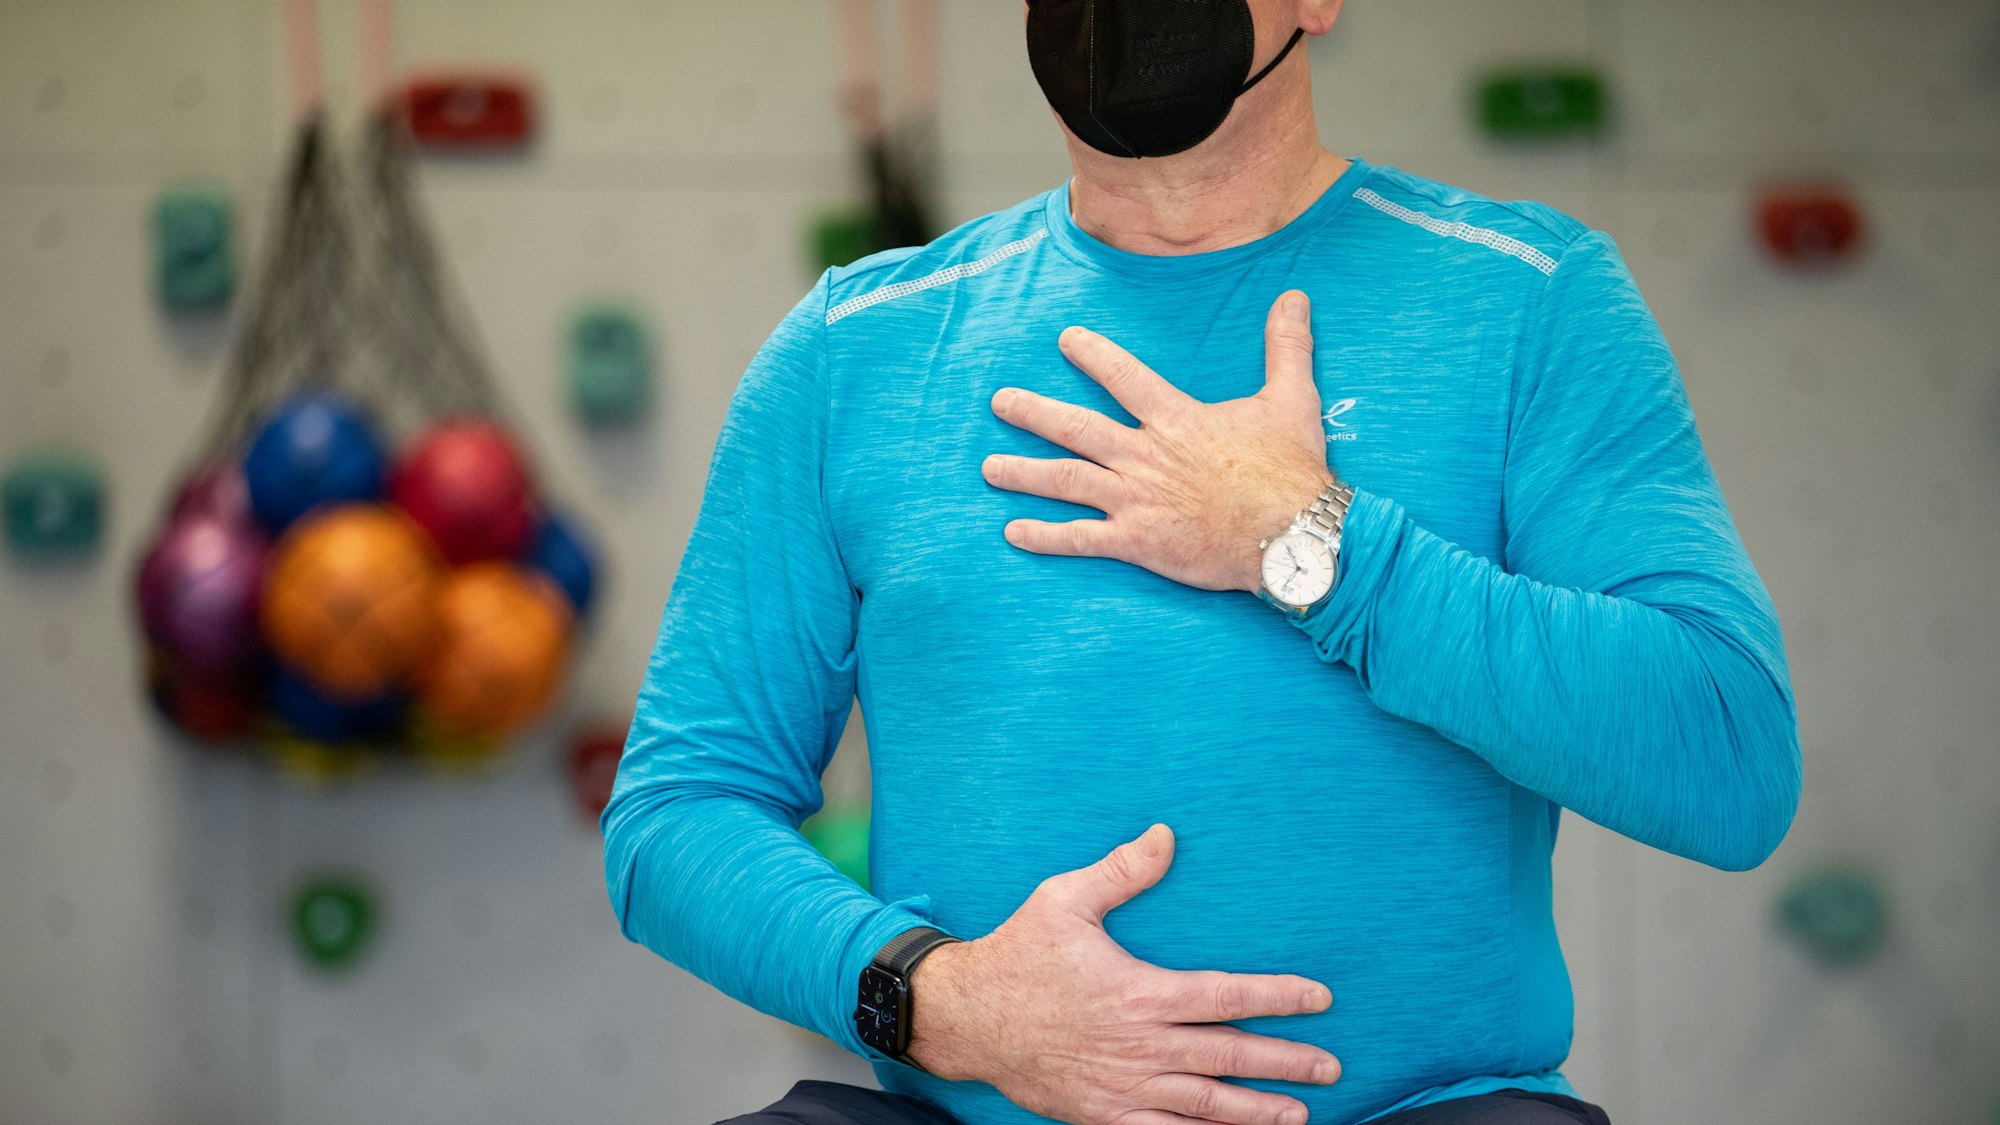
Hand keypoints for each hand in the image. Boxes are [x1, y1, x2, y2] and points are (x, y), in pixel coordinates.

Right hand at [905, 825, 1339, 1124]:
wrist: (967, 1018)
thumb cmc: (1018, 955)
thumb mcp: (1065, 900)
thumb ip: (1121, 871)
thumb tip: (1165, 835)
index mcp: (1141, 992)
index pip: (1227, 996)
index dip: (1279, 997)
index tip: (1320, 998)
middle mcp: (1141, 1045)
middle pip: (1229, 1056)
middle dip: (1286, 1062)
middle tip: (1329, 1067)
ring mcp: (1124, 1085)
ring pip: (1205, 1104)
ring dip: (1256, 1111)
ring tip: (1299, 1113)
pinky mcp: (1103, 1113)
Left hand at [983, 291, 1334, 593]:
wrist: (1293, 535)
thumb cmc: (1290, 470)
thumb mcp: (1292, 398)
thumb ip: (1285, 346)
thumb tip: (1295, 297)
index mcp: (1176, 419)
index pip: (1123, 378)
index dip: (1093, 355)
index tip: (1065, 340)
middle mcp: (1145, 456)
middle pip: (1075, 428)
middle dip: (1033, 413)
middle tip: (999, 402)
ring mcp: (1136, 500)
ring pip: (1066, 481)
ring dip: (1024, 474)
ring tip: (989, 468)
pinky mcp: (1138, 542)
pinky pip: (1081, 539)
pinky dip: (1045, 537)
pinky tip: (1013, 533)